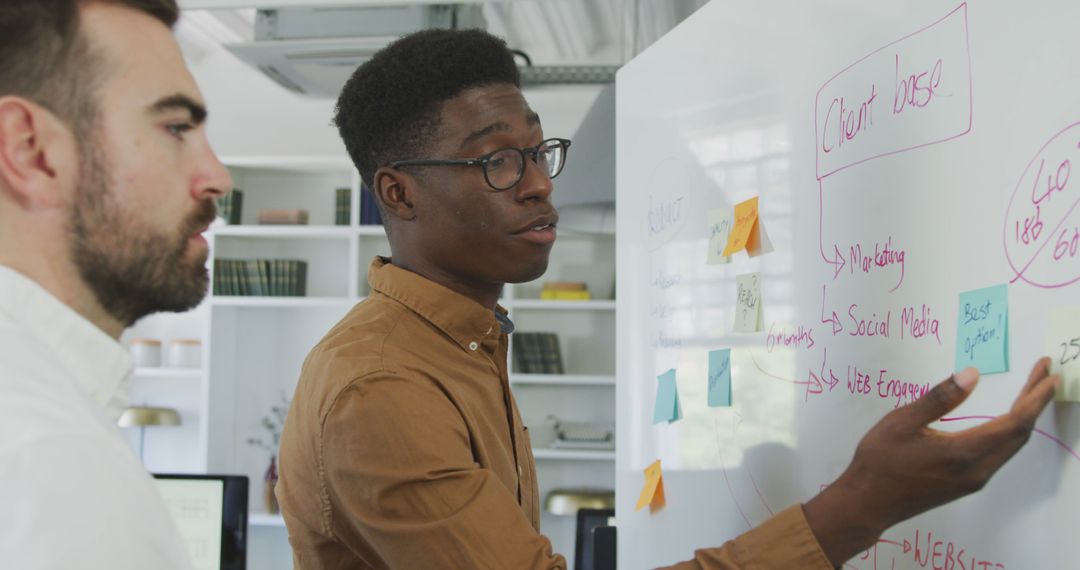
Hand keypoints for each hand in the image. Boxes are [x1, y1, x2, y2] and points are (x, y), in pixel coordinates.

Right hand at [804, 358, 1059, 565]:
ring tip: (1030, 392)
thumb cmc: (880, 461)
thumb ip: (939, 398)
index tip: (1047, 374)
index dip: (1035, 397)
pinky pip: (1000, 454)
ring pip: (1012, 446)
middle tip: (1043, 374)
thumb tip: (972, 374)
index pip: (1014, 422)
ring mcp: (974, 479)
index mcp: (964, 453)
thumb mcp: (902, 422)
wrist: (868, 503)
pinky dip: (1010, 432)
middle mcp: (978, 469)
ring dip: (1024, 417)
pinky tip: (1005, 420)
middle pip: (1020, 434)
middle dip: (1035, 402)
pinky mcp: (967, 482)